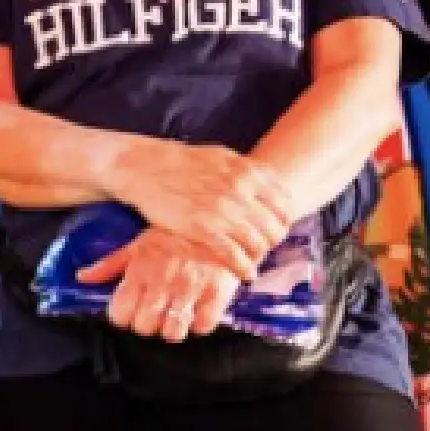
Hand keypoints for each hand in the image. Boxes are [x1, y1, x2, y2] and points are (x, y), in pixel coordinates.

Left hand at [77, 228, 243, 343]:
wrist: (215, 220)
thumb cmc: (173, 233)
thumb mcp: (136, 244)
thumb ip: (108, 265)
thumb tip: (82, 277)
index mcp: (140, 272)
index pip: (119, 314)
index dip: (122, 317)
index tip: (130, 312)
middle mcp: (162, 284)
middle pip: (144, 327)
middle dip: (146, 324)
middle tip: (154, 314)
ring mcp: (190, 290)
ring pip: (172, 332)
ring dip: (172, 328)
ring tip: (175, 316)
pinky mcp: (216, 294)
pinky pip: (203, 326)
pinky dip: (199, 324)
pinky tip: (196, 312)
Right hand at [112, 139, 292, 279]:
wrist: (145, 167)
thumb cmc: (182, 161)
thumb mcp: (223, 156)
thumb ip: (248, 171)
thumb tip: (269, 183)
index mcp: (248, 173)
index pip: (284, 204)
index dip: (284, 221)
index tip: (277, 228)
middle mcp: (241, 193)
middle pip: (274, 227)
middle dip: (273, 241)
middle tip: (265, 246)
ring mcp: (223, 212)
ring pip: (258, 244)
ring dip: (259, 256)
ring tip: (254, 260)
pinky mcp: (204, 230)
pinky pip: (234, 256)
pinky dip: (243, 268)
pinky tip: (245, 274)